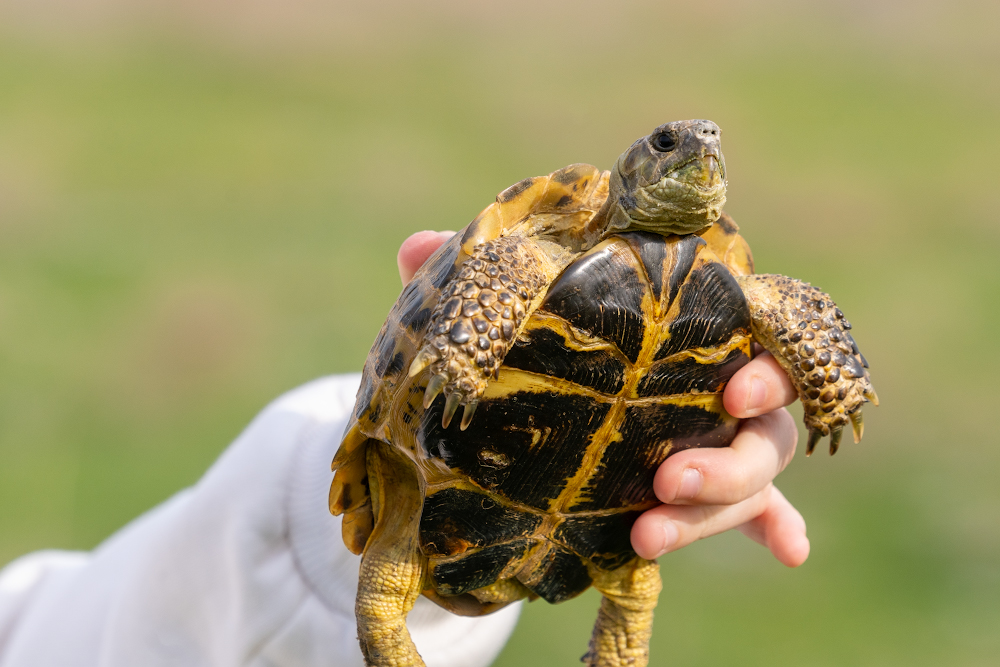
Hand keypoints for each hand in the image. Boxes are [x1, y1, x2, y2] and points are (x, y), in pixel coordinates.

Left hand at [398, 231, 809, 568]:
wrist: (526, 402)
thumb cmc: (528, 341)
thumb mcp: (499, 314)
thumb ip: (467, 280)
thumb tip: (414, 248)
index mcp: (682, 327)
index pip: (754, 334)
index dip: (768, 365)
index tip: (734, 390)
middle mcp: (712, 381)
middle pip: (767, 424)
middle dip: (734, 459)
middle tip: (668, 477)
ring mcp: (711, 438)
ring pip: (756, 476)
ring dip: (715, 510)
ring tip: (647, 534)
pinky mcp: (697, 486)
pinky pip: (755, 510)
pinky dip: (773, 526)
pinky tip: (792, 553)